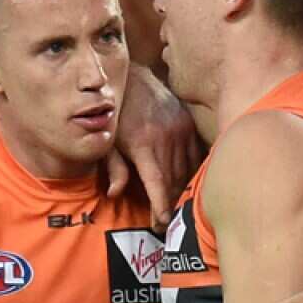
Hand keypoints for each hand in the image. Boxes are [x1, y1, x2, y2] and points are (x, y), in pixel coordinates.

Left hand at [115, 66, 202, 229]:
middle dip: (169, 205)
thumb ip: (115, 168)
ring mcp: (180, 130)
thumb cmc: (115, 114)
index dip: (161, 207)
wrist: (132, 78)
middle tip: (163, 224)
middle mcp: (165, 138)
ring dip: (180, 191)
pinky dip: (190, 172)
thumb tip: (115, 194)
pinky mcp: (188, 124)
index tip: (161, 224)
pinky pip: (194, 156)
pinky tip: (184, 184)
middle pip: (173, 181)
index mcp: (143, 144)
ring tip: (173, 207)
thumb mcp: (108, 141)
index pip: (157, 183)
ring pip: (186, 170)